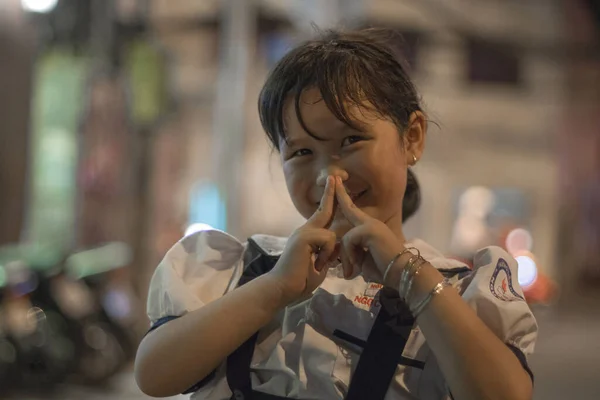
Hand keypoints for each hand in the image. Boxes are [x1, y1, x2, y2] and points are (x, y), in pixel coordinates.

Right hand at [269, 176, 338, 303]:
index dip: (328, 201)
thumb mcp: (319, 264)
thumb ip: (328, 253)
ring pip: (331, 234)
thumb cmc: (299, 281)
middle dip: (331, 194)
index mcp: (308, 236)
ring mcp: (303, 233)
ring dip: (331, 253)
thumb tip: (337, 246)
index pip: (322, 215)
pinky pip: (328, 240)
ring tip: (319, 265)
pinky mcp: (304, 237)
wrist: (282, 288)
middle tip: (335, 176)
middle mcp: (304, 230)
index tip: (333, 185)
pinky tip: (317, 264)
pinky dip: (327, 255)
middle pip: (323, 210)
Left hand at [334, 177, 403, 285]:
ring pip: (346, 237)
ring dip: (346, 257)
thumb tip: (344, 266)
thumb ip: (353, 255)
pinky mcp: (370, 230)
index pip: (353, 210)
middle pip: (349, 208)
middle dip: (339, 194)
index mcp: (369, 228)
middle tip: (333, 177)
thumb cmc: (384, 269)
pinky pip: (349, 241)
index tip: (337, 183)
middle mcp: (370, 222)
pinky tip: (359, 263)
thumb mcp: (363, 261)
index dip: (344, 198)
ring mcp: (371, 224)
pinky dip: (351, 256)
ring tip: (352, 270)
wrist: (401, 273)